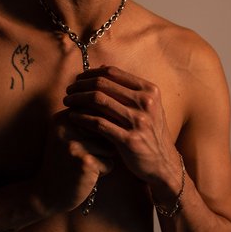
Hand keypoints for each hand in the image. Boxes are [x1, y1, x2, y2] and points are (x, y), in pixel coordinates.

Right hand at [33, 109, 114, 214]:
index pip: (95, 114)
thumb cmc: (64, 163)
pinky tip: (85, 176)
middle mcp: (66, 129)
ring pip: (109, 147)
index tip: (85, 144)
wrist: (47, 194)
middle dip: (101, 146)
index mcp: (61, 119)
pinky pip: (109, 163)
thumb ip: (87, 123)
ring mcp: (74, 145)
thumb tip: (116, 117)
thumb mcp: (68, 137)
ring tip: (83, 166)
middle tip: (81, 157)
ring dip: (102, 159)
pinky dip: (102, 172)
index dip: (98, 132)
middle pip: (105, 131)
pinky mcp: (84, 162)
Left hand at [63, 66, 179, 187]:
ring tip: (68, 102)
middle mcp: (146, 103)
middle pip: (103, 84)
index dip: (91, 73)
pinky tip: (73, 117)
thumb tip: (102, 68)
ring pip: (98, 101)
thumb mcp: (147, 106)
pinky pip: (98, 123)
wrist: (163, 163)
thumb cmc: (150, 132)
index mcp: (149, 90)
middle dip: (81, 85)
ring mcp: (138, 121)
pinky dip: (82, 118)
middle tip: (68, 90)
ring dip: (78, 99)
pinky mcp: (129, 140)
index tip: (78, 79)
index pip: (112, 73)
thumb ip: (128, 89)